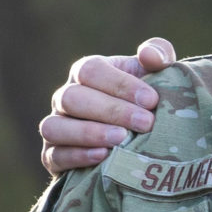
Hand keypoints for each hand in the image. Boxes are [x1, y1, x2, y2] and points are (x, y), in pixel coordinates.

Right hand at [38, 38, 175, 173]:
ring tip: (122, 139)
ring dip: (88, 133)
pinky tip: (103, 156)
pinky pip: (55, 156)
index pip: (91, 70)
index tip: (151, 100)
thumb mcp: (156, 73)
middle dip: (111, 110)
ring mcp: (56, 128)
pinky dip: (77, 156)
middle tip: (146, 123)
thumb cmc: (147, 101)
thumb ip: (158, 54)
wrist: (140, 141)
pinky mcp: (53, 157)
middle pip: (72, 98)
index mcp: (87, 73)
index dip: (120, 84)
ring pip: (55, 127)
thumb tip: (149, 55)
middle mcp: (65, 98)